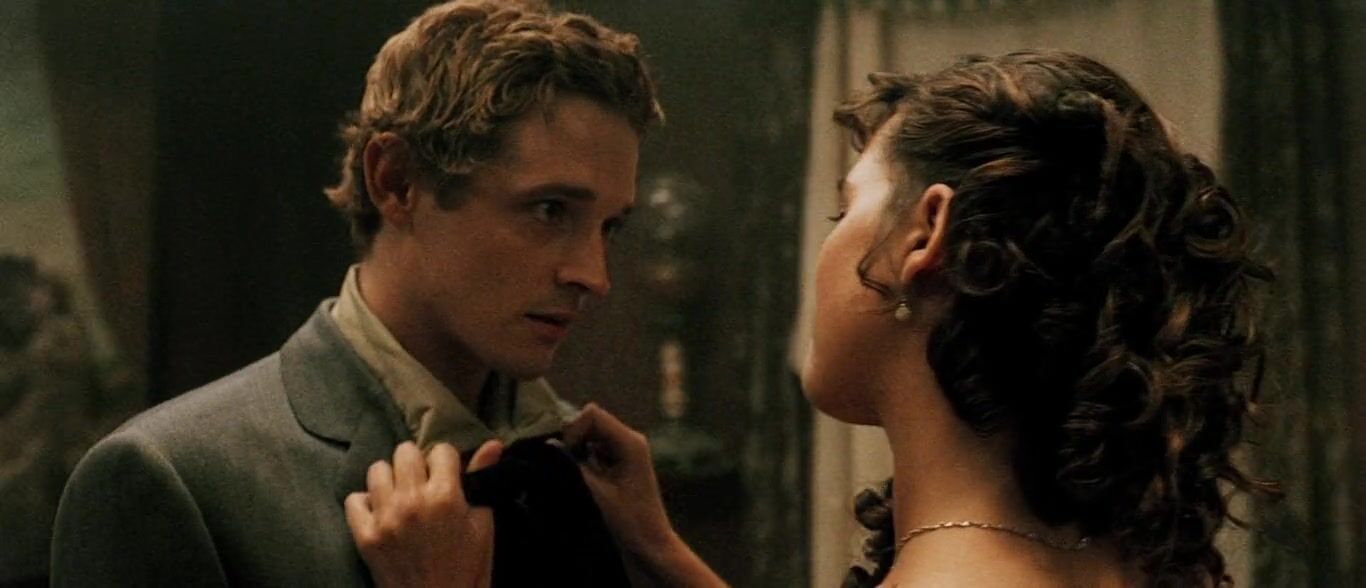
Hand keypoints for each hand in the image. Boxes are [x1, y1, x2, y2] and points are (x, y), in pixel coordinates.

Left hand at [345, 440, 502, 587]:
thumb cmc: (468, 567)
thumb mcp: (483, 525)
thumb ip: (482, 480)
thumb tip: (494, 443)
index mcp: (446, 496)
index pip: (441, 450)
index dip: (447, 460)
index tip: (448, 474)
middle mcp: (412, 501)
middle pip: (405, 452)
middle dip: (417, 462)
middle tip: (423, 481)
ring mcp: (385, 518)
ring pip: (377, 470)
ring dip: (390, 478)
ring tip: (400, 494)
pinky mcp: (365, 536)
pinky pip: (354, 499)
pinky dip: (365, 503)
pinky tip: (380, 512)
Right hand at [562, 403, 674, 556]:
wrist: (650, 544)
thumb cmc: (628, 521)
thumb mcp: (596, 492)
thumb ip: (571, 465)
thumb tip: (549, 444)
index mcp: (630, 441)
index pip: (592, 414)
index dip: (573, 430)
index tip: (567, 456)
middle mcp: (630, 439)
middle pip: (590, 421)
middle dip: (573, 439)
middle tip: (566, 466)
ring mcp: (625, 449)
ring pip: (589, 434)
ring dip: (576, 450)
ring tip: (575, 474)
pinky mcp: (619, 461)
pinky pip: (593, 447)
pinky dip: (582, 458)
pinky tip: (582, 478)